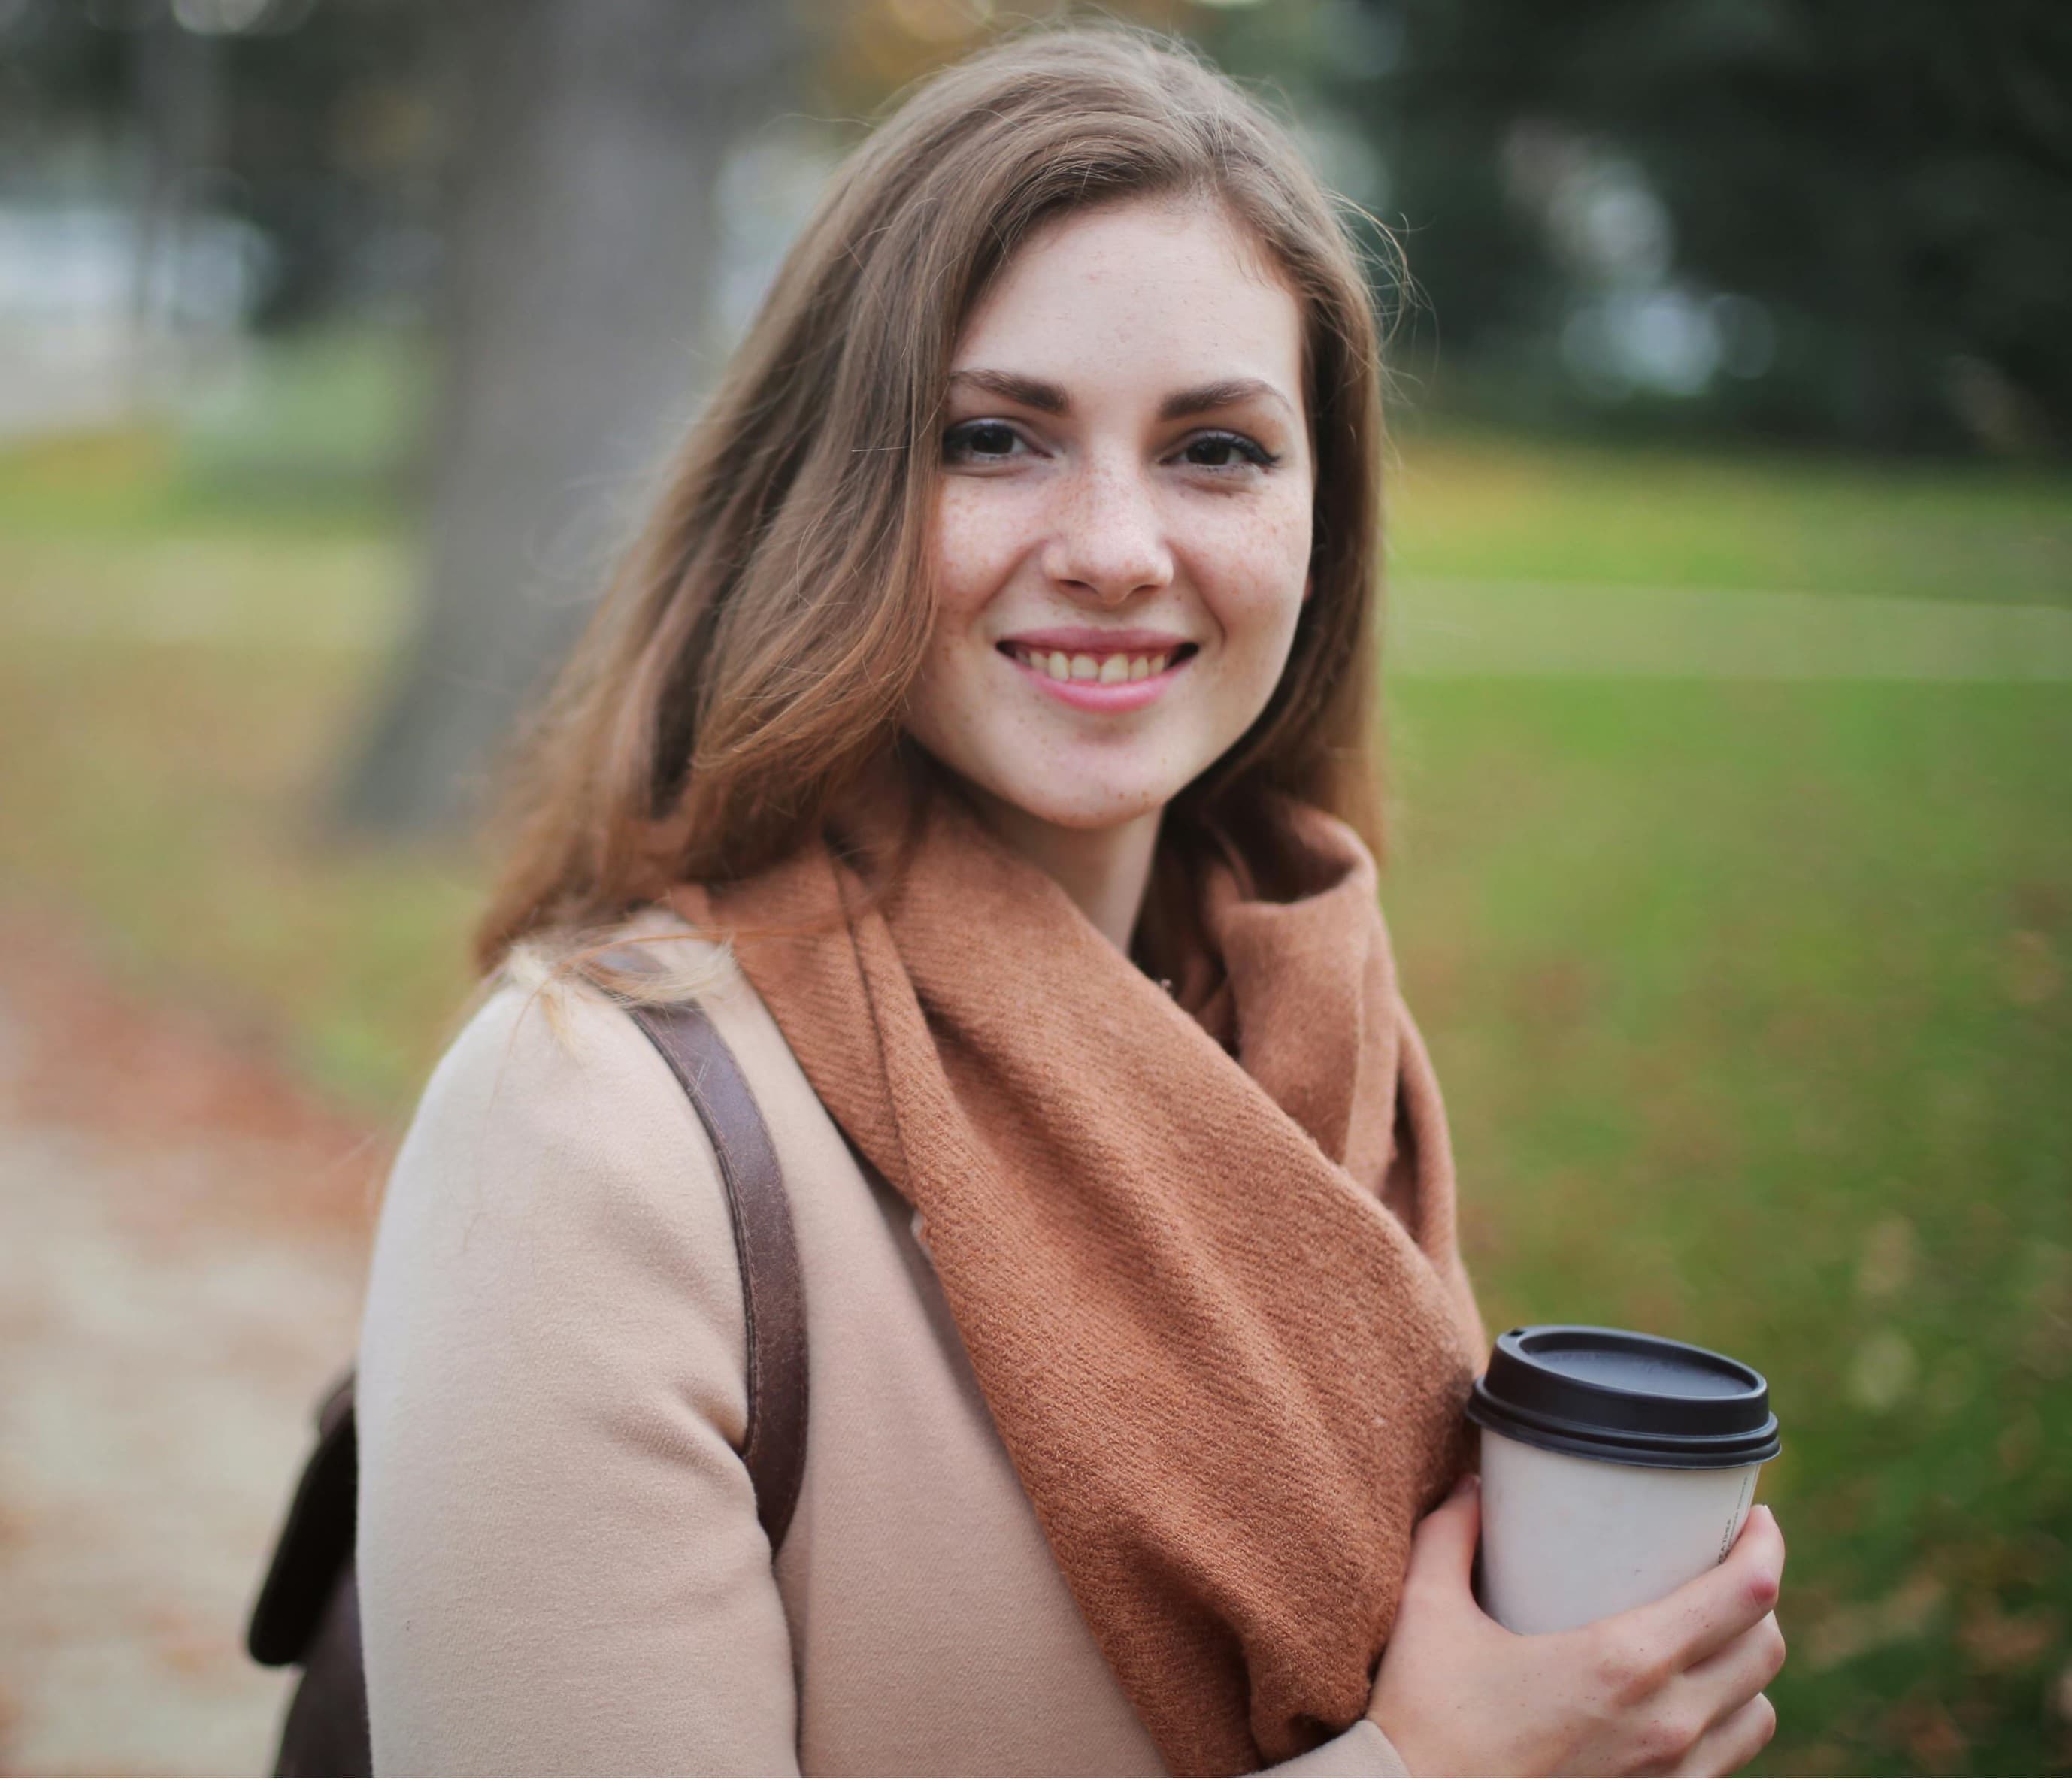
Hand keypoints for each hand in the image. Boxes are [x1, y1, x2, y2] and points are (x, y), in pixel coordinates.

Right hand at [1367, 1477, 1785, 1776]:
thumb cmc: (1425, 1724)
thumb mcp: (1427, 1614)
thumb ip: (1449, 1536)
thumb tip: (1472, 1486)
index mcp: (1622, 1664)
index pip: (1742, 1597)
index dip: (1765, 1548)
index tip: (1755, 1520)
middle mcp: (1665, 1725)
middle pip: (1764, 1650)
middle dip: (1758, 1600)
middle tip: (1722, 1569)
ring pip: (1758, 1714)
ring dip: (1746, 1671)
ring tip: (1711, 1641)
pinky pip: (1727, 1765)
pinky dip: (1724, 1727)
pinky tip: (1683, 1708)